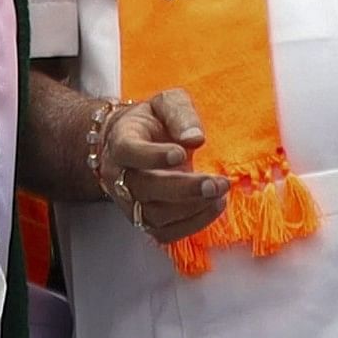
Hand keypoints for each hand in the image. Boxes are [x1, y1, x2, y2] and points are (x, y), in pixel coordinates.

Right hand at [103, 89, 232, 245]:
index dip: (153, 156)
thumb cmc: (150, 122)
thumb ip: (180, 114)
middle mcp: (118, 176)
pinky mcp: (142, 220)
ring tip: (219, 193)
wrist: (128, 143)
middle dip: (184, 189)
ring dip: (192, 208)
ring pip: (155, 215)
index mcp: (121, 142)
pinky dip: (191, 225)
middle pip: (145, 189)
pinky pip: (164, 233)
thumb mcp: (166, 104)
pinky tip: (213, 207)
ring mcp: (129, 202)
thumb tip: (196, 138)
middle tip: (216, 183)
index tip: (181, 153)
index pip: (129, 151)